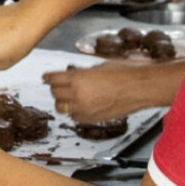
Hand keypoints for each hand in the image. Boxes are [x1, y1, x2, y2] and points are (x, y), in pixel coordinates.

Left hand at [43, 60, 179, 122]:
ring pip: (62, 108)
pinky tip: (81, 107)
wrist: (138, 88)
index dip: (48, 78)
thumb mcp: (97, 67)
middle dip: (56, 89)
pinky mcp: (92, 118)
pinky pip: (75, 117)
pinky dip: (75, 112)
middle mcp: (77, 94)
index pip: (53, 79)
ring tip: (69, 98)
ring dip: (63, 102)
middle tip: (59, 86)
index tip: (46, 78)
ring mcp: (84, 108)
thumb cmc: (122, 73)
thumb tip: (73, 77)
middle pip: (55, 94)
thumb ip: (82, 74)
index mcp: (77, 78)